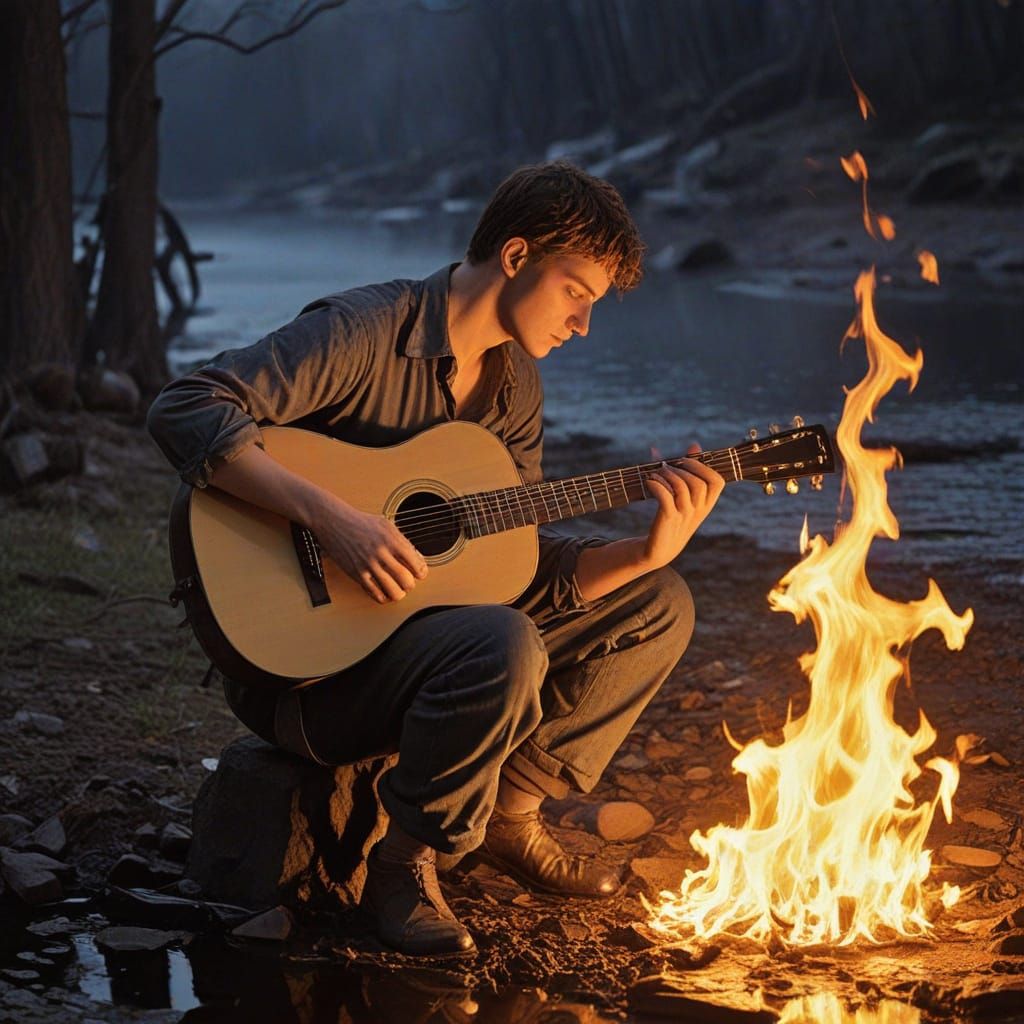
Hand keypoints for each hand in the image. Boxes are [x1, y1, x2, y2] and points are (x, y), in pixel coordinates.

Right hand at [313, 498, 427, 602]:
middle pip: (406, 580)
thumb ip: (402, 542)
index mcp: (392, 540)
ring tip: (398, 590)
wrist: (335, 522)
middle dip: (410, 585)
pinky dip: (383, 597)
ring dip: (399, 594)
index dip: (421, 572)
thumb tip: (416, 559)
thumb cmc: (362, 522)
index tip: (420, 573)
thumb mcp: (387, 525)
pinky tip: (385, 593)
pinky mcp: (356, 574)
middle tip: (408, 582)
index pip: (416, 563)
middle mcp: (381, 553)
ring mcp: (368, 565)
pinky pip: (374, 593)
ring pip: (392, 591)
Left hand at [643, 442, 724, 567]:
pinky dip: (656, 485)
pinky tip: (649, 482)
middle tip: (666, 466)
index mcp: (706, 504)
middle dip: (681, 468)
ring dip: (667, 475)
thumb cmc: (672, 517)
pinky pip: (665, 497)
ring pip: (681, 488)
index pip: (717, 482)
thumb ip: (690, 470)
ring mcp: (684, 516)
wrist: (659, 548)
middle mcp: (698, 510)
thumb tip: (695, 445)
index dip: (702, 466)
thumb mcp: (684, 496)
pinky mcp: (667, 519)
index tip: (685, 460)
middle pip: (698, 483)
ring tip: (655, 473)